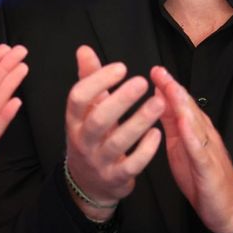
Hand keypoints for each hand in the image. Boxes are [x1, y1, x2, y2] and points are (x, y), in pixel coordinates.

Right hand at [64, 46, 163, 220]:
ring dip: (139, 122)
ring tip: (159, 103)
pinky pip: (131, 165)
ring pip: (117, 142)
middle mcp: (83, 141)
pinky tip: (158, 133)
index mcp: (74, 121)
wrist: (89, 183)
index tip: (121, 67)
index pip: (78, 98)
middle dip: (120, 100)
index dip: (97, 81)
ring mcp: (99, 161)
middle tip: (142, 81)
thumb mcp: (86, 111)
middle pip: (98, 120)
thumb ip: (88, 79)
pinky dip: (145, 150)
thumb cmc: (91, 137)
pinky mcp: (116, 177)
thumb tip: (84, 49)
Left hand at [151, 66, 232, 232]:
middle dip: (173, 88)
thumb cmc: (203, 179)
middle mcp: (204, 136)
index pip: (181, 104)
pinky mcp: (209, 168)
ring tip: (170, 88)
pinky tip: (183, 124)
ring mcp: (209, 150)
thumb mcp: (180, 148)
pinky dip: (192, 135)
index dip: (169, 87)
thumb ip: (172, 126)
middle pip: (188, 108)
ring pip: (195, 124)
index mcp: (195, 131)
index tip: (155, 71)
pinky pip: (200, 150)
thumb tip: (159, 103)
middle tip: (159, 71)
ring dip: (182, 105)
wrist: (229, 209)